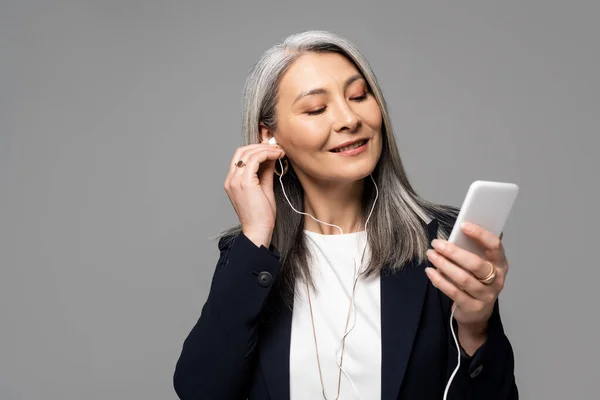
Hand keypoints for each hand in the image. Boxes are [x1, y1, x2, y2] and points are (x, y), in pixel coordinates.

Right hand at [223, 141, 285, 247]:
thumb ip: (265, 172)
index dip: (255, 149)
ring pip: (248, 153)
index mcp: (232, 182)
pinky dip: (267, 154)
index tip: (271, 149)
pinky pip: (254, 160)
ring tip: (279, 151)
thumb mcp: (264, 188)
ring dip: (265, 149)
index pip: (240, 156)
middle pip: (241, 151)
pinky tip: (277, 156)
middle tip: (276, 147)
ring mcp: (236, 181)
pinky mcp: (245, 183)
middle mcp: (231, 180)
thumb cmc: (261, 215)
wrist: (258, 231)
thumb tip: (271, 157)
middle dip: (259, 146)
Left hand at [424, 222, 508, 349]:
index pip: (495, 246)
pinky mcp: (473, 307)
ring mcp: (486, 295)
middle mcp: (497, 279)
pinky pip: (454, 292)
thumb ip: (473, 249)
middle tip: (436, 243)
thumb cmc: (476, 280)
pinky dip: (440, 280)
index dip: (480, 234)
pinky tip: (430, 271)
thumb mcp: (480, 264)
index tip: (463, 225)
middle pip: (476, 264)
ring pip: (464, 279)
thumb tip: (458, 230)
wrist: (477, 313)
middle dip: (454, 252)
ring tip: (431, 254)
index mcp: (500, 263)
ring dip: (444, 265)